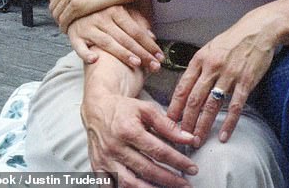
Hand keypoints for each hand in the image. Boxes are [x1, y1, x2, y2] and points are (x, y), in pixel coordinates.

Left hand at [50, 0, 144, 29]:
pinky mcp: (77, 6)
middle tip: (64, 21)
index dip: (58, 4)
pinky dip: (65, 27)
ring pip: (57, 13)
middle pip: (54, 4)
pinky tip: (70, 30)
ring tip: (68, 27)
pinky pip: (64, 20)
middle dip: (58, 14)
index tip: (63, 11)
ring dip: (61, 22)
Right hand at [68, 5, 164, 70]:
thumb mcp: (120, 10)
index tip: (160, 55)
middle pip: (126, 38)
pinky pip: (79, 46)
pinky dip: (85, 53)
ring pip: (108, 42)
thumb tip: (151, 36)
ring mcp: (87, 26)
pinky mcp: (74, 35)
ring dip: (122, 54)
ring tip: (136, 63)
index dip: (149, 43)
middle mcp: (102, 17)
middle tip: (155, 64)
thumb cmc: (102, 10)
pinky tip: (94, 59)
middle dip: (142, 53)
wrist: (75, 4)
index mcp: (116, 9)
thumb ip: (136, 21)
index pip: (136, 30)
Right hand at [82, 92, 199, 187]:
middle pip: (147, 170)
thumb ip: (167, 125)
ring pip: (129, 184)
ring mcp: (105, 161)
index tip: (191, 168)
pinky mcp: (98, 169)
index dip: (177, 161)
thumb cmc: (124, 109)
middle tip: (185, 184)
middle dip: (169, 180)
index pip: (158, 151)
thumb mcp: (147, 109)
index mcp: (129, 130)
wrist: (97, 109)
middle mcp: (116, 148)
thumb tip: (188, 138)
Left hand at [167, 14, 276, 145]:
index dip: (174, 107)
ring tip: (197, 140)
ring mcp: (230, 75)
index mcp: (200, 59)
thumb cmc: (233, 40)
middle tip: (181, 138)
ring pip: (211, 106)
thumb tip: (187, 88)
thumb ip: (199, 67)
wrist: (258, 30)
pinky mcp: (246, 81)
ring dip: (203, 126)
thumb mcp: (210, 48)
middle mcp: (212, 67)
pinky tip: (223, 136)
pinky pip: (235, 106)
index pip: (182, 87)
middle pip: (194, 100)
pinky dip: (228, 123)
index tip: (168, 121)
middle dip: (185, 122)